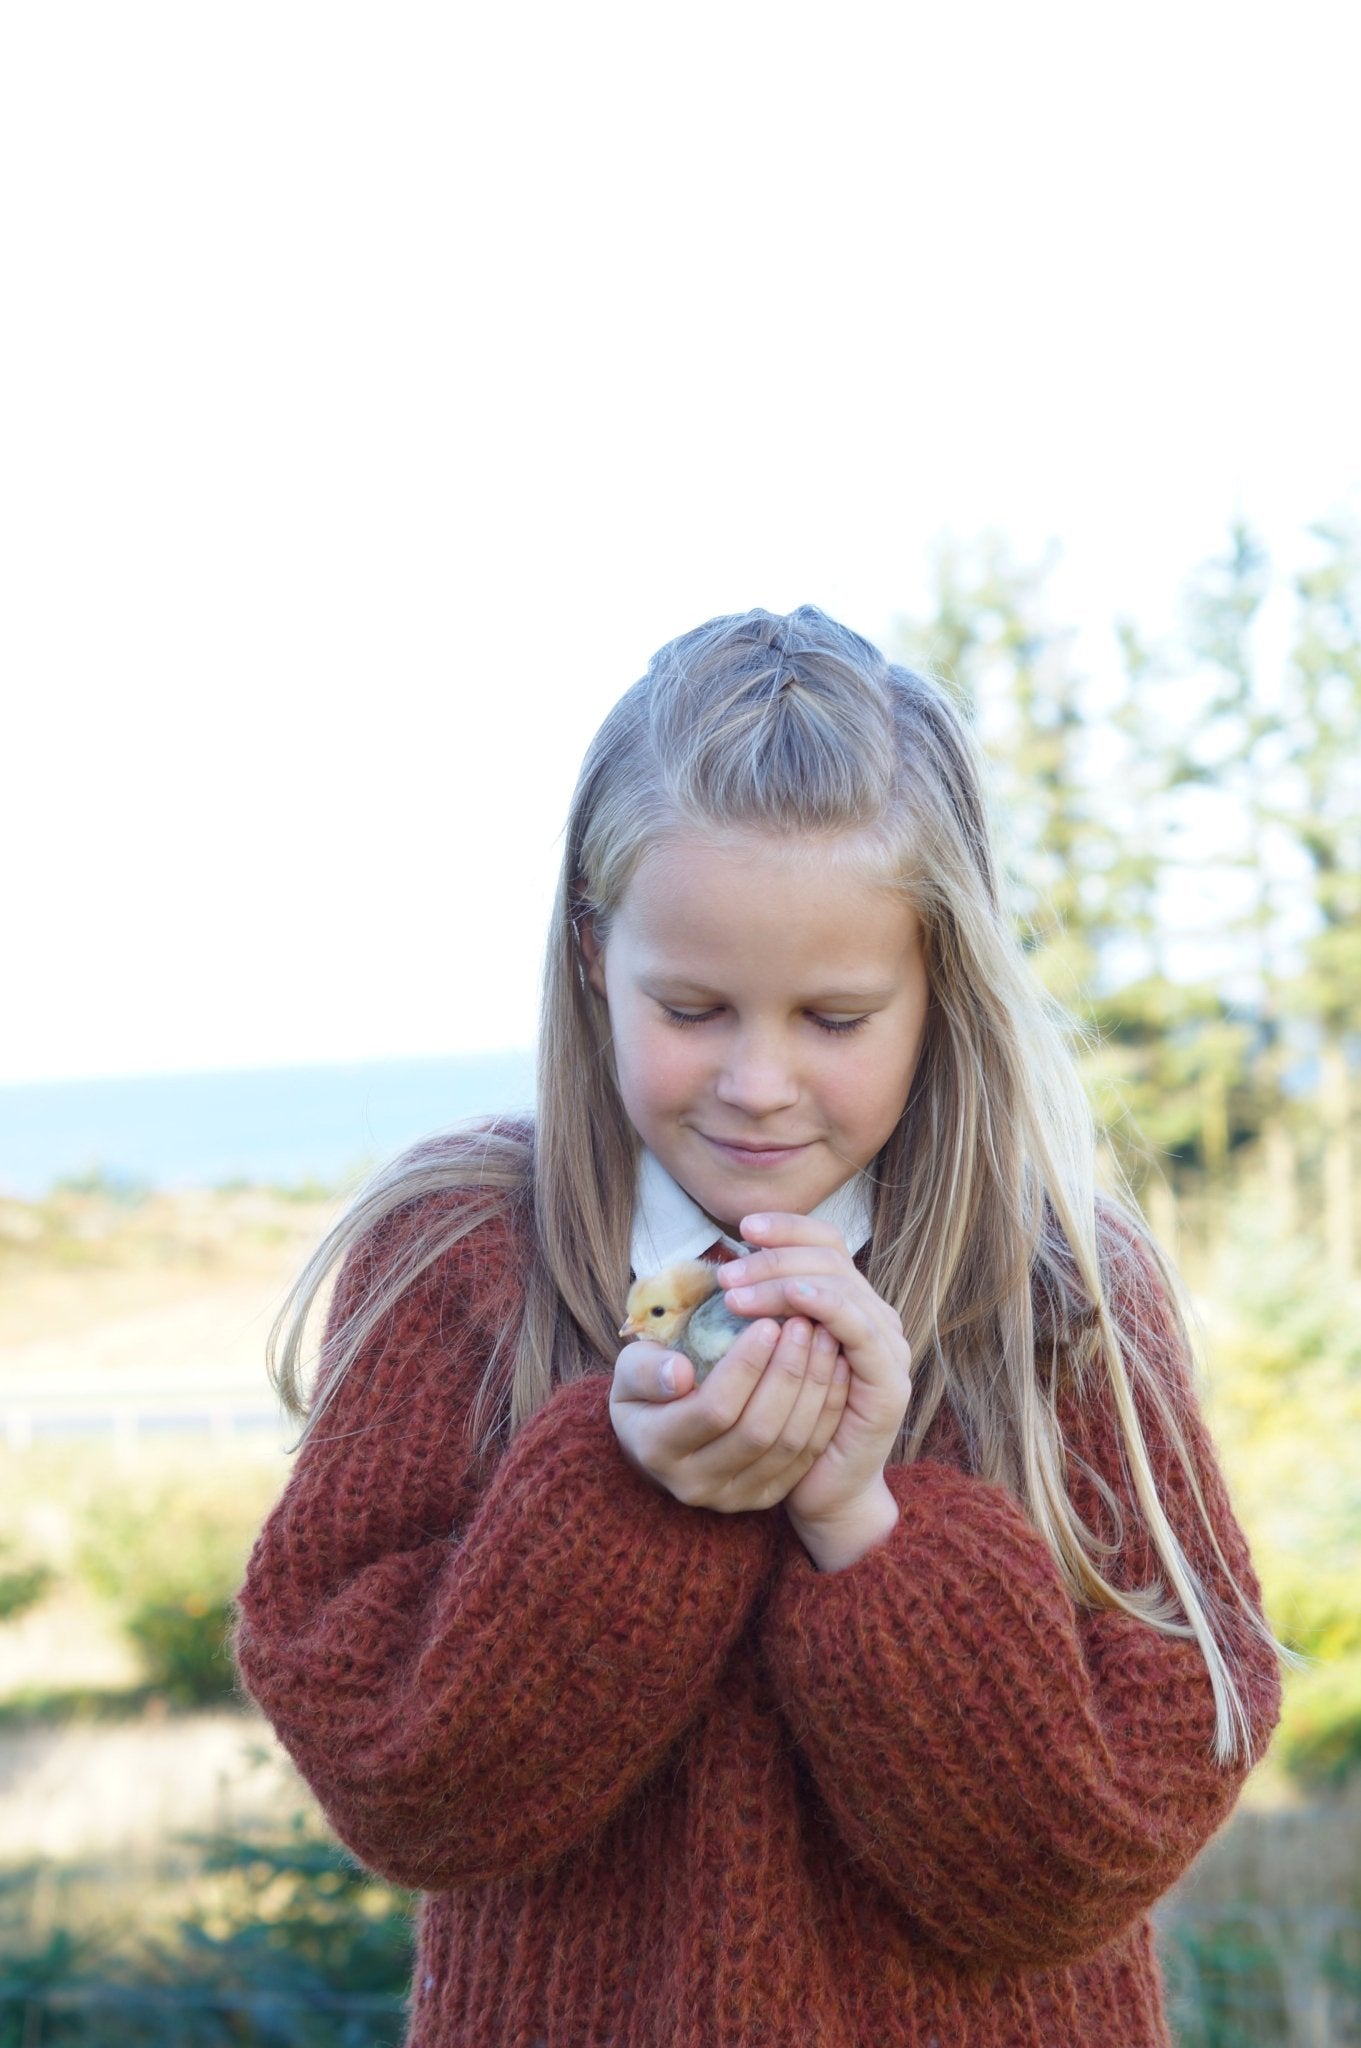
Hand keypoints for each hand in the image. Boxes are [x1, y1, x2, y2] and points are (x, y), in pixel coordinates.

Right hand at [609, 1308, 850, 1514]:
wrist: (657, 1443)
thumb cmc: (646, 1392)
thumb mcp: (629, 1373)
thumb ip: (645, 1369)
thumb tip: (680, 1372)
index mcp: (656, 1448)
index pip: (713, 1409)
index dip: (745, 1366)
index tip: (767, 1323)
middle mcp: (694, 1484)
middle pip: (757, 1430)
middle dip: (787, 1373)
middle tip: (804, 1325)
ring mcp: (733, 1497)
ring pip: (788, 1444)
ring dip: (813, 1389)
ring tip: (824, 1339)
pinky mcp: (764, 1498)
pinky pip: (806, 1455)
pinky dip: (826, 1412)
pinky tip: (836, 1371)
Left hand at [715, 1213, 911, 1533]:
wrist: (820, 1491)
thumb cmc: (782, 1422)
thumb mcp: (764, 1358)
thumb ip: (758, 1313)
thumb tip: (721, 1267)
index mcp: (850, 1303)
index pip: (827, 1242)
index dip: (789, 1228)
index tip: (742, 1228)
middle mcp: (876, 1316)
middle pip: (830, 1259)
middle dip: (774, 1259)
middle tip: (726, 1274)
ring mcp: (887, 1347)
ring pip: (839, 1286)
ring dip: (783, 1282)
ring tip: (735, 1293)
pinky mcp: (888, 1381)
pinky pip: (857, 1328)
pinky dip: (825, 1305)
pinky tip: (791, 1301)